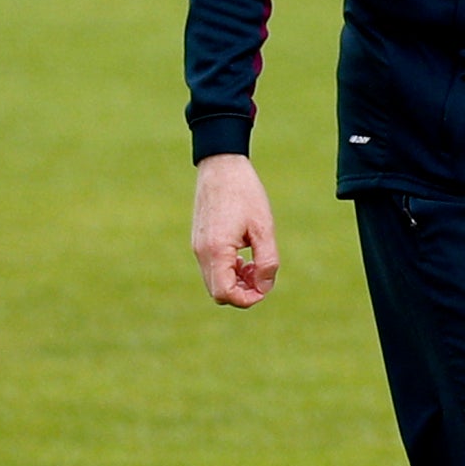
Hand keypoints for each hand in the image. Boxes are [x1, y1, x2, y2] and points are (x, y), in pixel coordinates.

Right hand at [192, 153, 280, 305]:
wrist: (221, 166)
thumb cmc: (245, 193)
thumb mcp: (264, 228)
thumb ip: (267, 261)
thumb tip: (265, 288)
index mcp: (216, 251)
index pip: (225, 294)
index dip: (247, 299)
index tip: (265, 286)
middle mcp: (201, 253)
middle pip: (218, 292)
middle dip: (242, 292)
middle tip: (262, 274)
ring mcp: (197, 248)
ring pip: (214, 282)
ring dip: (236, 281)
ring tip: (255, 263)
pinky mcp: (199, 242)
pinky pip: (211, 268)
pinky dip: (228, 271)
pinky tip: (244, 257)